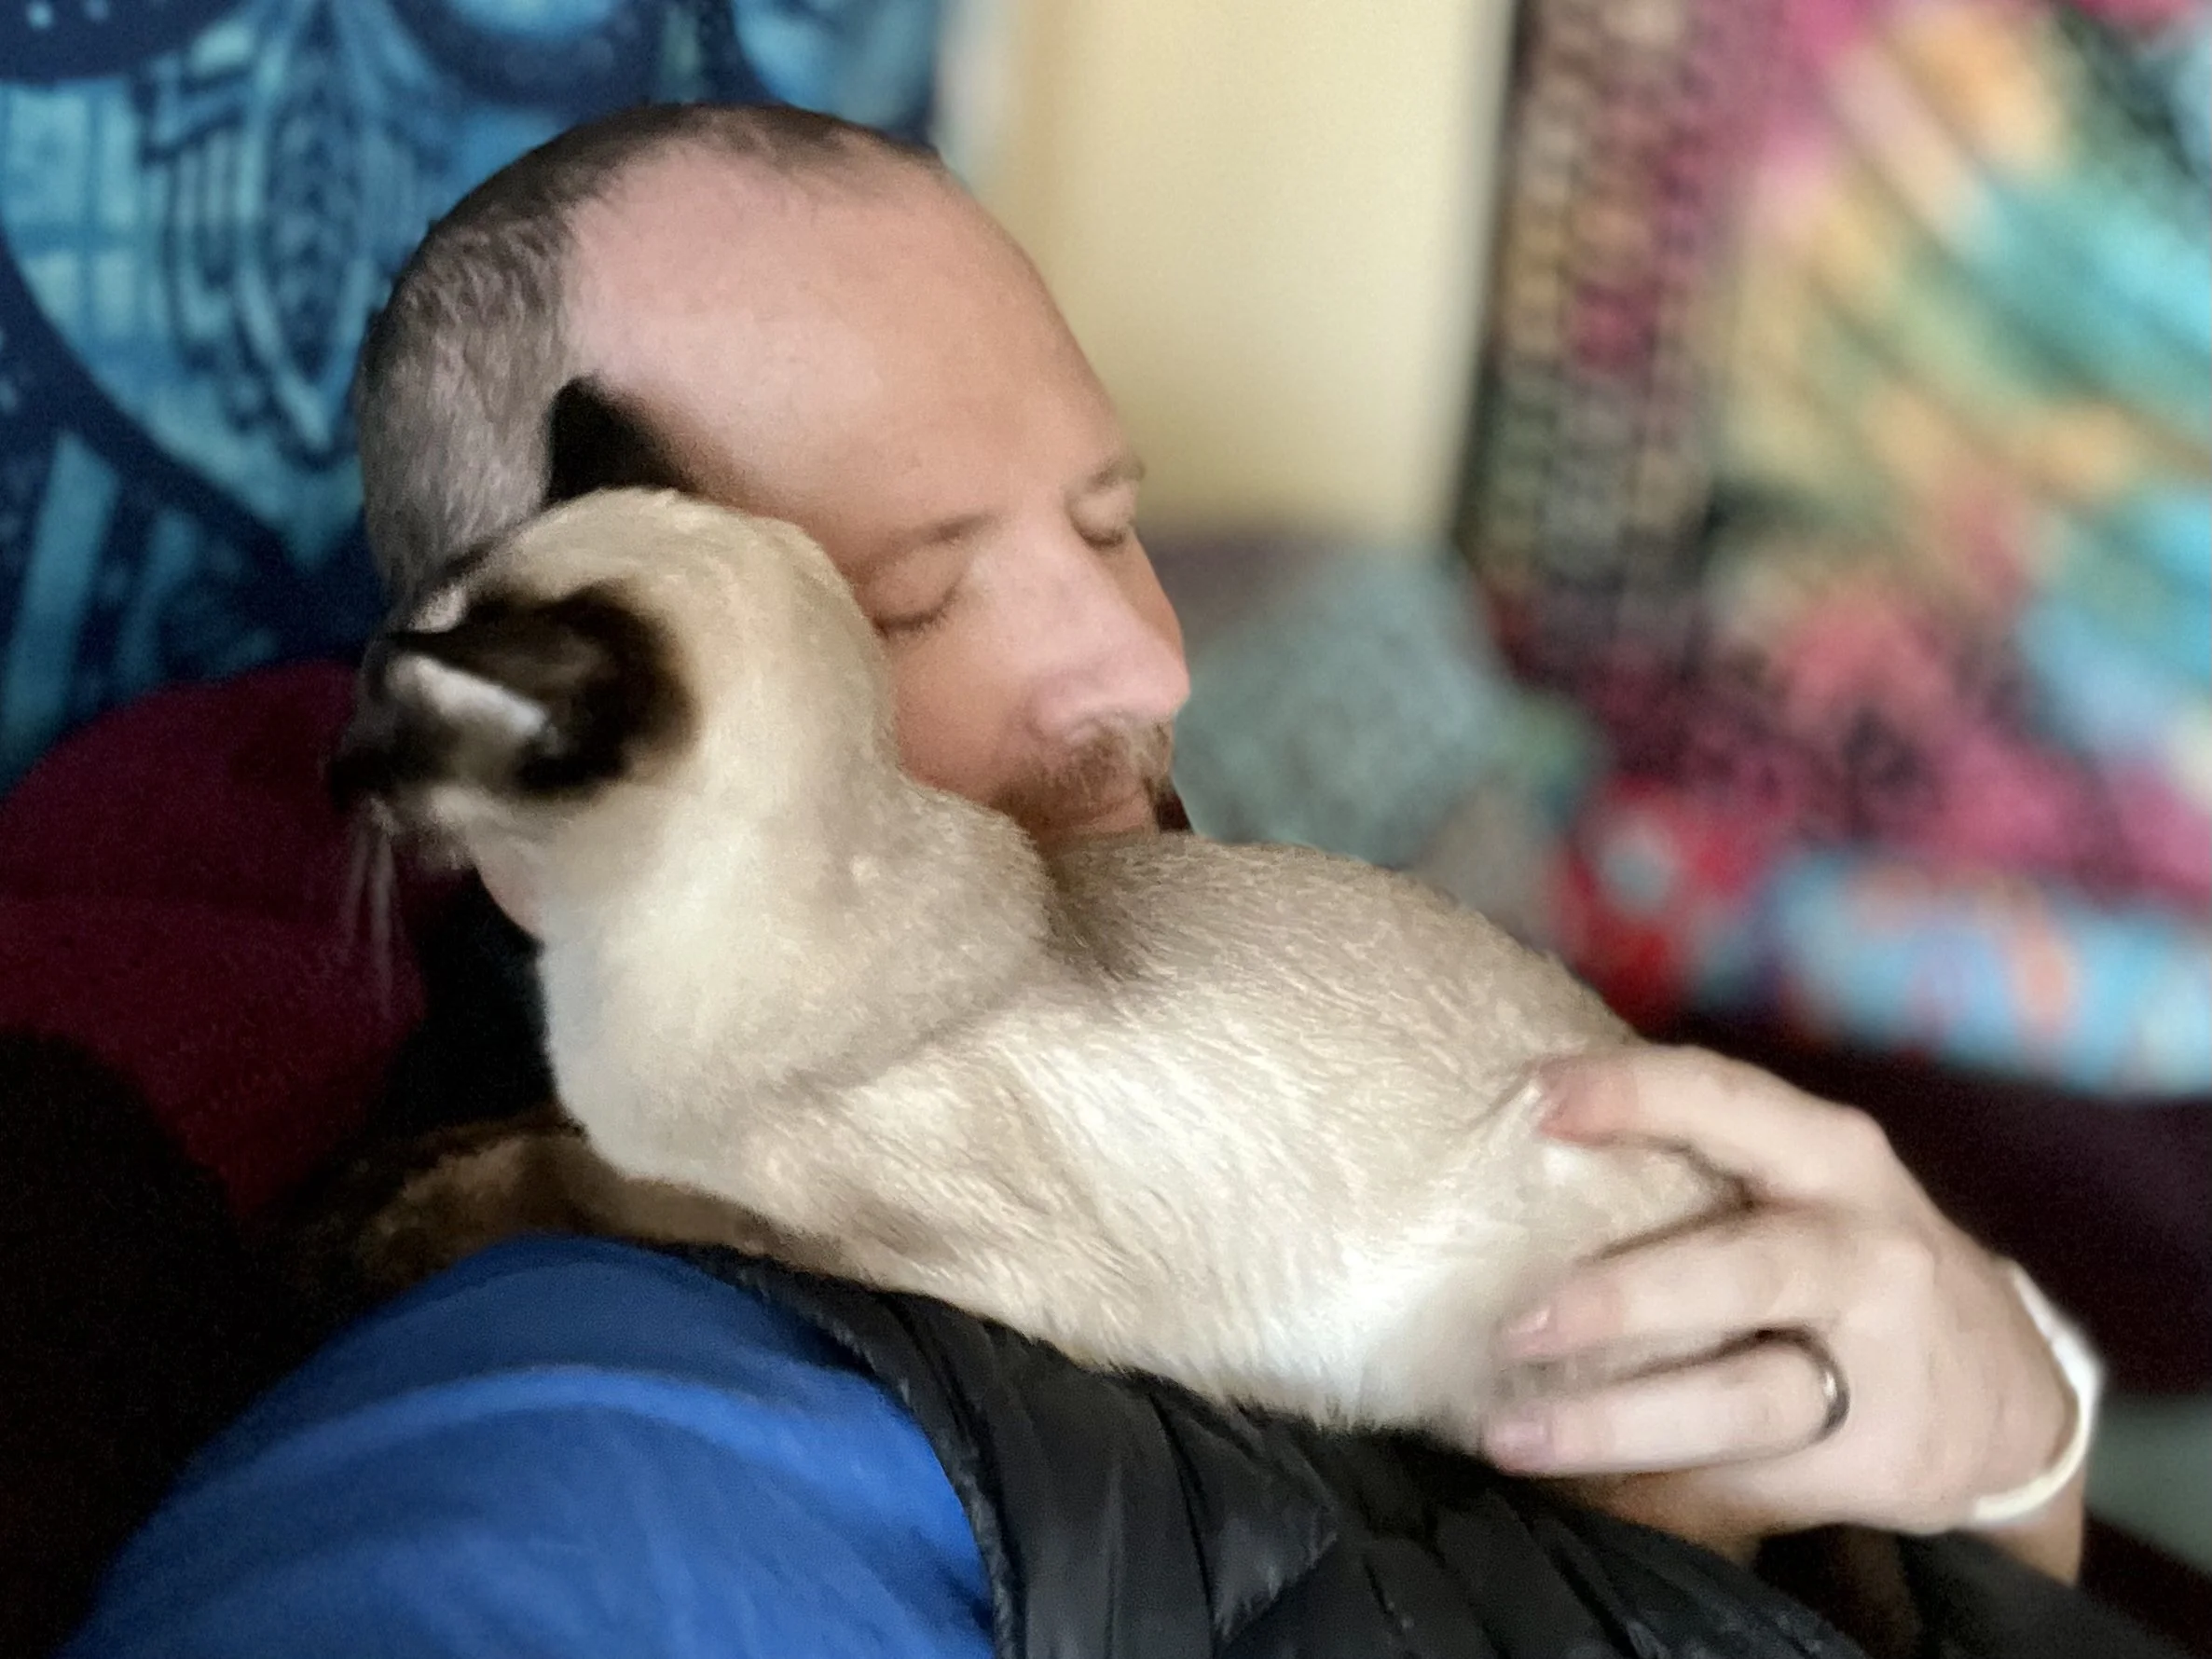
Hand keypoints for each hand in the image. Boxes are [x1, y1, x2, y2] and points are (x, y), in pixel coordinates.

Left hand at [1480, 1047, 2078, 1559]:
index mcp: (1831, 1157)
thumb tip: (1516, 1172)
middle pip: (1743, 1271)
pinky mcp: (1878, 1462)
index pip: (1728, 1104)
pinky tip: (1585, 1492)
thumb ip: (1699, 1166)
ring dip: (1620, 1421)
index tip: (1535, 1103)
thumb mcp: (1808, 1185)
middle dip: (1624, 1300)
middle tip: (1519, 1325)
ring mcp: (1879, 1365)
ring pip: (1743, 1398)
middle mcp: (1864, 1252)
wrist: (2011, 1391)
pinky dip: (1657, 1490)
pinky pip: (1748, 1480)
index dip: (1633, 1096)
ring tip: (1515, 1433)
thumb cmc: (1852, 1260)